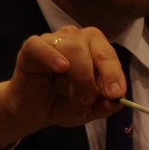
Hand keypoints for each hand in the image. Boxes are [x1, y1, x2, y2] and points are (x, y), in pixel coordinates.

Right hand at [0, 25, 126, 149]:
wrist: (33, 111)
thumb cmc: (63, 103)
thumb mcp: (88, 109)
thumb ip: (103, 105)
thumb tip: (117, 102)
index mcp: (95, 48)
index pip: (107, 55)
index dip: (114, 73)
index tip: (117, 93)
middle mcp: (76, 38)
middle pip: (92, 48)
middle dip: (96, 77)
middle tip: (91, 101)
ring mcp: (53, 40)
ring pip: (72, 49)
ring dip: (77, 79)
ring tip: (76, 102)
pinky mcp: (31, 47)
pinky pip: (41, 46)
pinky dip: (52, 56)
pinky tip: (61, 67)